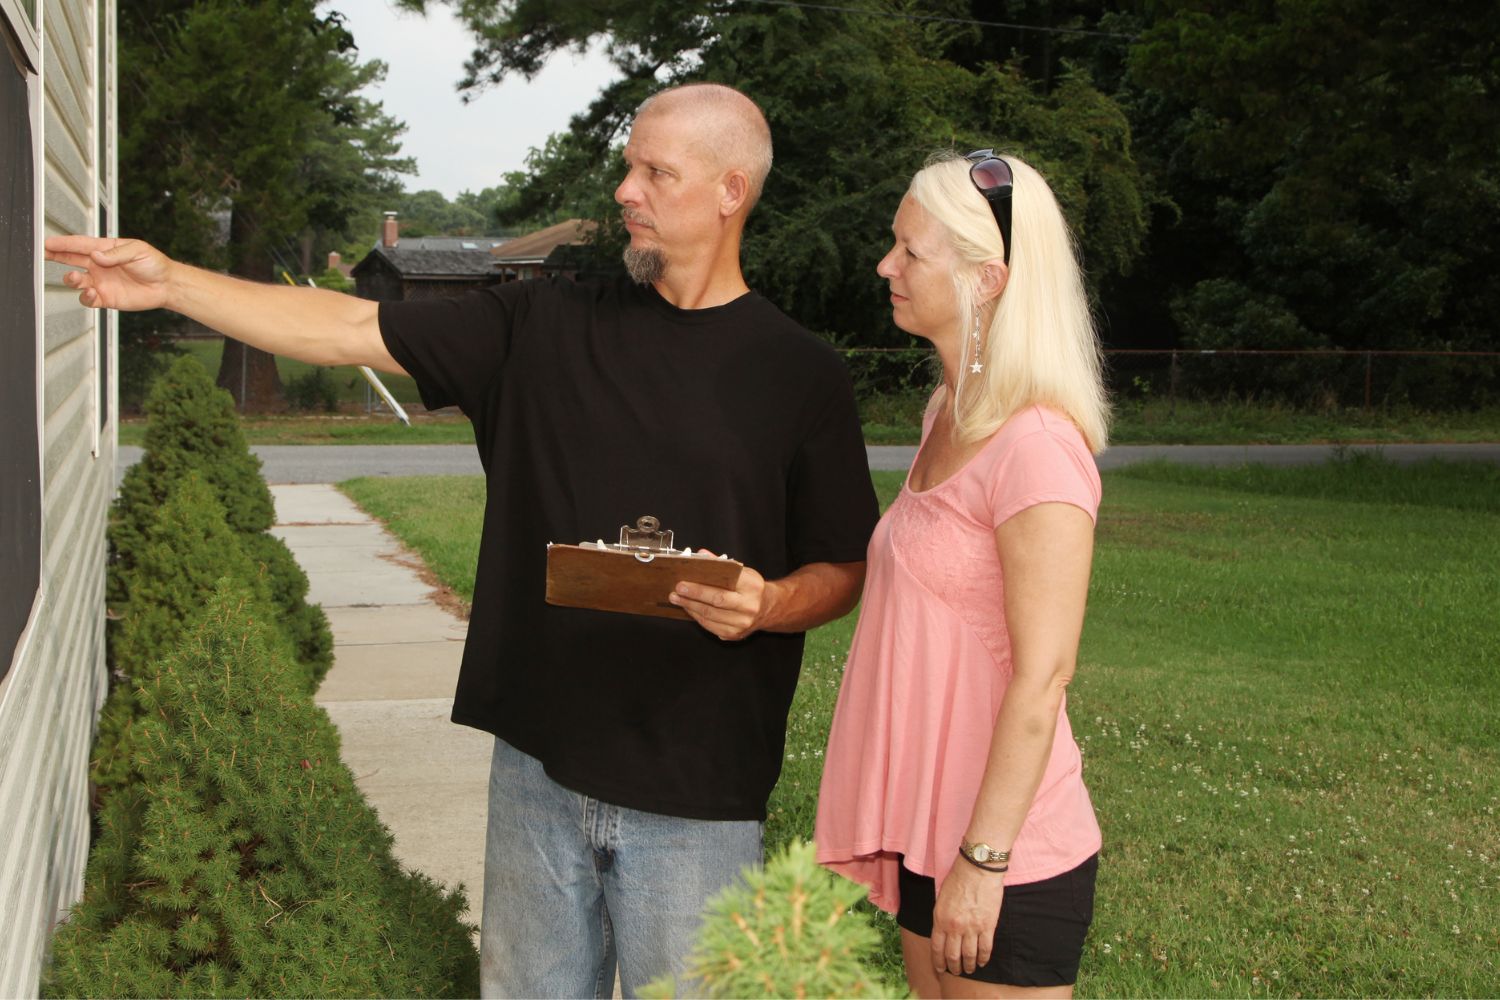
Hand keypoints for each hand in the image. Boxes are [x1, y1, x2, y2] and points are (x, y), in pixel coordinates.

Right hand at [44, 236, 172, 310]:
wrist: (167, 285)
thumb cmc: (154, 264)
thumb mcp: (137, 251)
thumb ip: (115, 254)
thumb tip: (96, 256)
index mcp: (104, 249)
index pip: (79, 244)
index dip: (63, 243)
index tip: (47, 243)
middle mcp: (99, 265)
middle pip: (70, 259)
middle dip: (56, 256)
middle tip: (43, 255)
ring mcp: (100, 281)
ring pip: (76, 280)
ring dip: (71, 279)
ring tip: (76, 278)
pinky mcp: (105, 297)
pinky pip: (87, 298)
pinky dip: (84, 297)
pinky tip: (90, 293)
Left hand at [669, 554, 772, 640]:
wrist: (768, 608)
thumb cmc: (751, 588)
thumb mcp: (742, 572)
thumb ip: (722, 564)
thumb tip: (701, 556)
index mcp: (752, 586)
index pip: (724, 585)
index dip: (701, 585)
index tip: (683, 581)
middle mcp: (749, 606)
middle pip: (716, 602)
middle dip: (692, 596)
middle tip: (676, 591)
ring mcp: (742, 623)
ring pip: (710, 616)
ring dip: (690, 607)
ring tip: (677, 599)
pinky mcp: (734, 634)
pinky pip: (710, 626)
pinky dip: (697, 617)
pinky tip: (689, 609)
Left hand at [931, 858, 1004, 976]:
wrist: (977, 869)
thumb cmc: (958, 879)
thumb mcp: (941, 899)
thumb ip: (941, 918)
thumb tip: (943, 934)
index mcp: (940, 919)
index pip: (937, 948)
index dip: (938, 962)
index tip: (940, 969)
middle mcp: (954, 927)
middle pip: (952, 955)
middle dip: (953, 967)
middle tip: (955, 972)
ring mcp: (972, 928)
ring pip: (969, 955)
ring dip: (968, 966)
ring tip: (969, 970)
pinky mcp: (988, 926)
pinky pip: (985, 948)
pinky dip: (984, 958)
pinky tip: (982, 962)